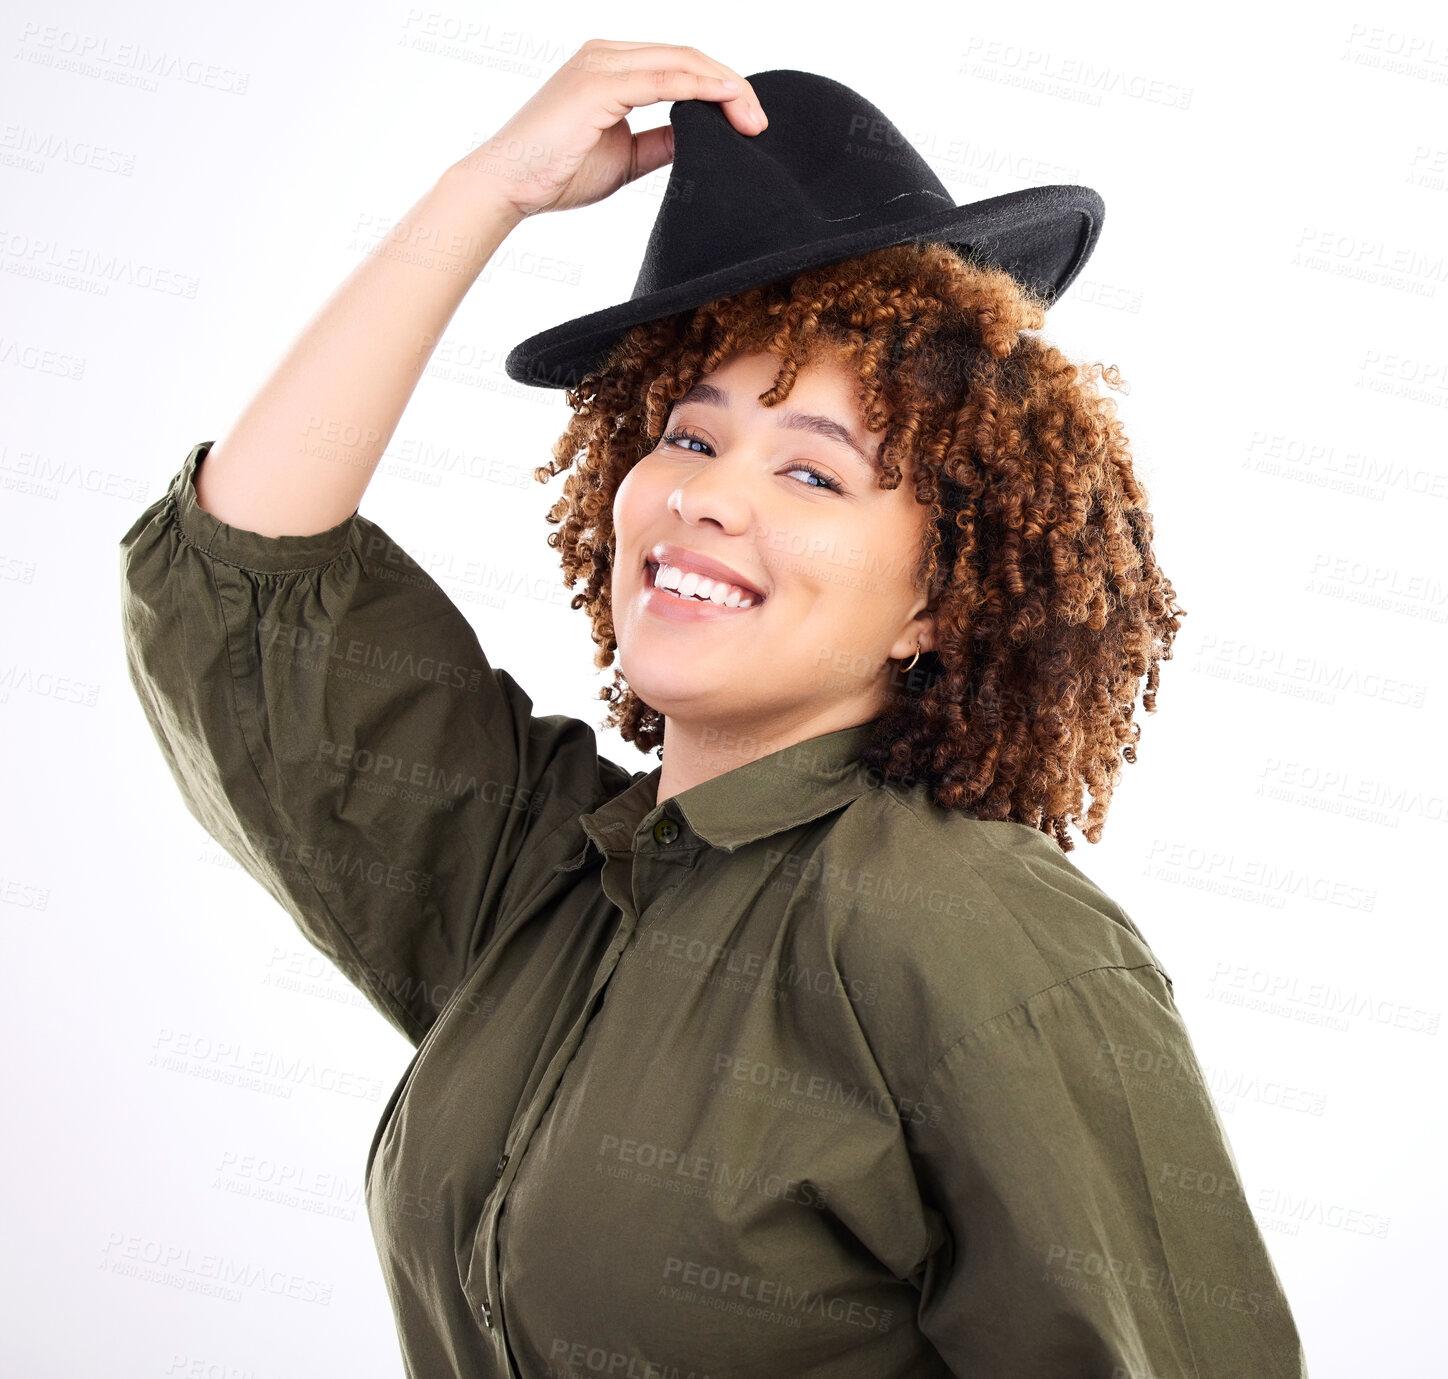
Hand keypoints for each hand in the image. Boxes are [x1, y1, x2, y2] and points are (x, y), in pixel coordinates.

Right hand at [457, 39, 766, 219]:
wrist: (508, 185)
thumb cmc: (556, 173)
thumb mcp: (625, 157)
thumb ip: (661, 141)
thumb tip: (699, 138)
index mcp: (611, 68)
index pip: (680, 66)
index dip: (720, 89)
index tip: (749, 122)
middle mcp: (607, 55)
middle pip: (688, 56)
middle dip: (732, 86)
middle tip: (760, 122)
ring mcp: (602, 64)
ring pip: (682, 61)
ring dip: (725, 87)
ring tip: (753, 118)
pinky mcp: (599, 82)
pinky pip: (663, 78)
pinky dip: (699, 86)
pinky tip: (727, 98)